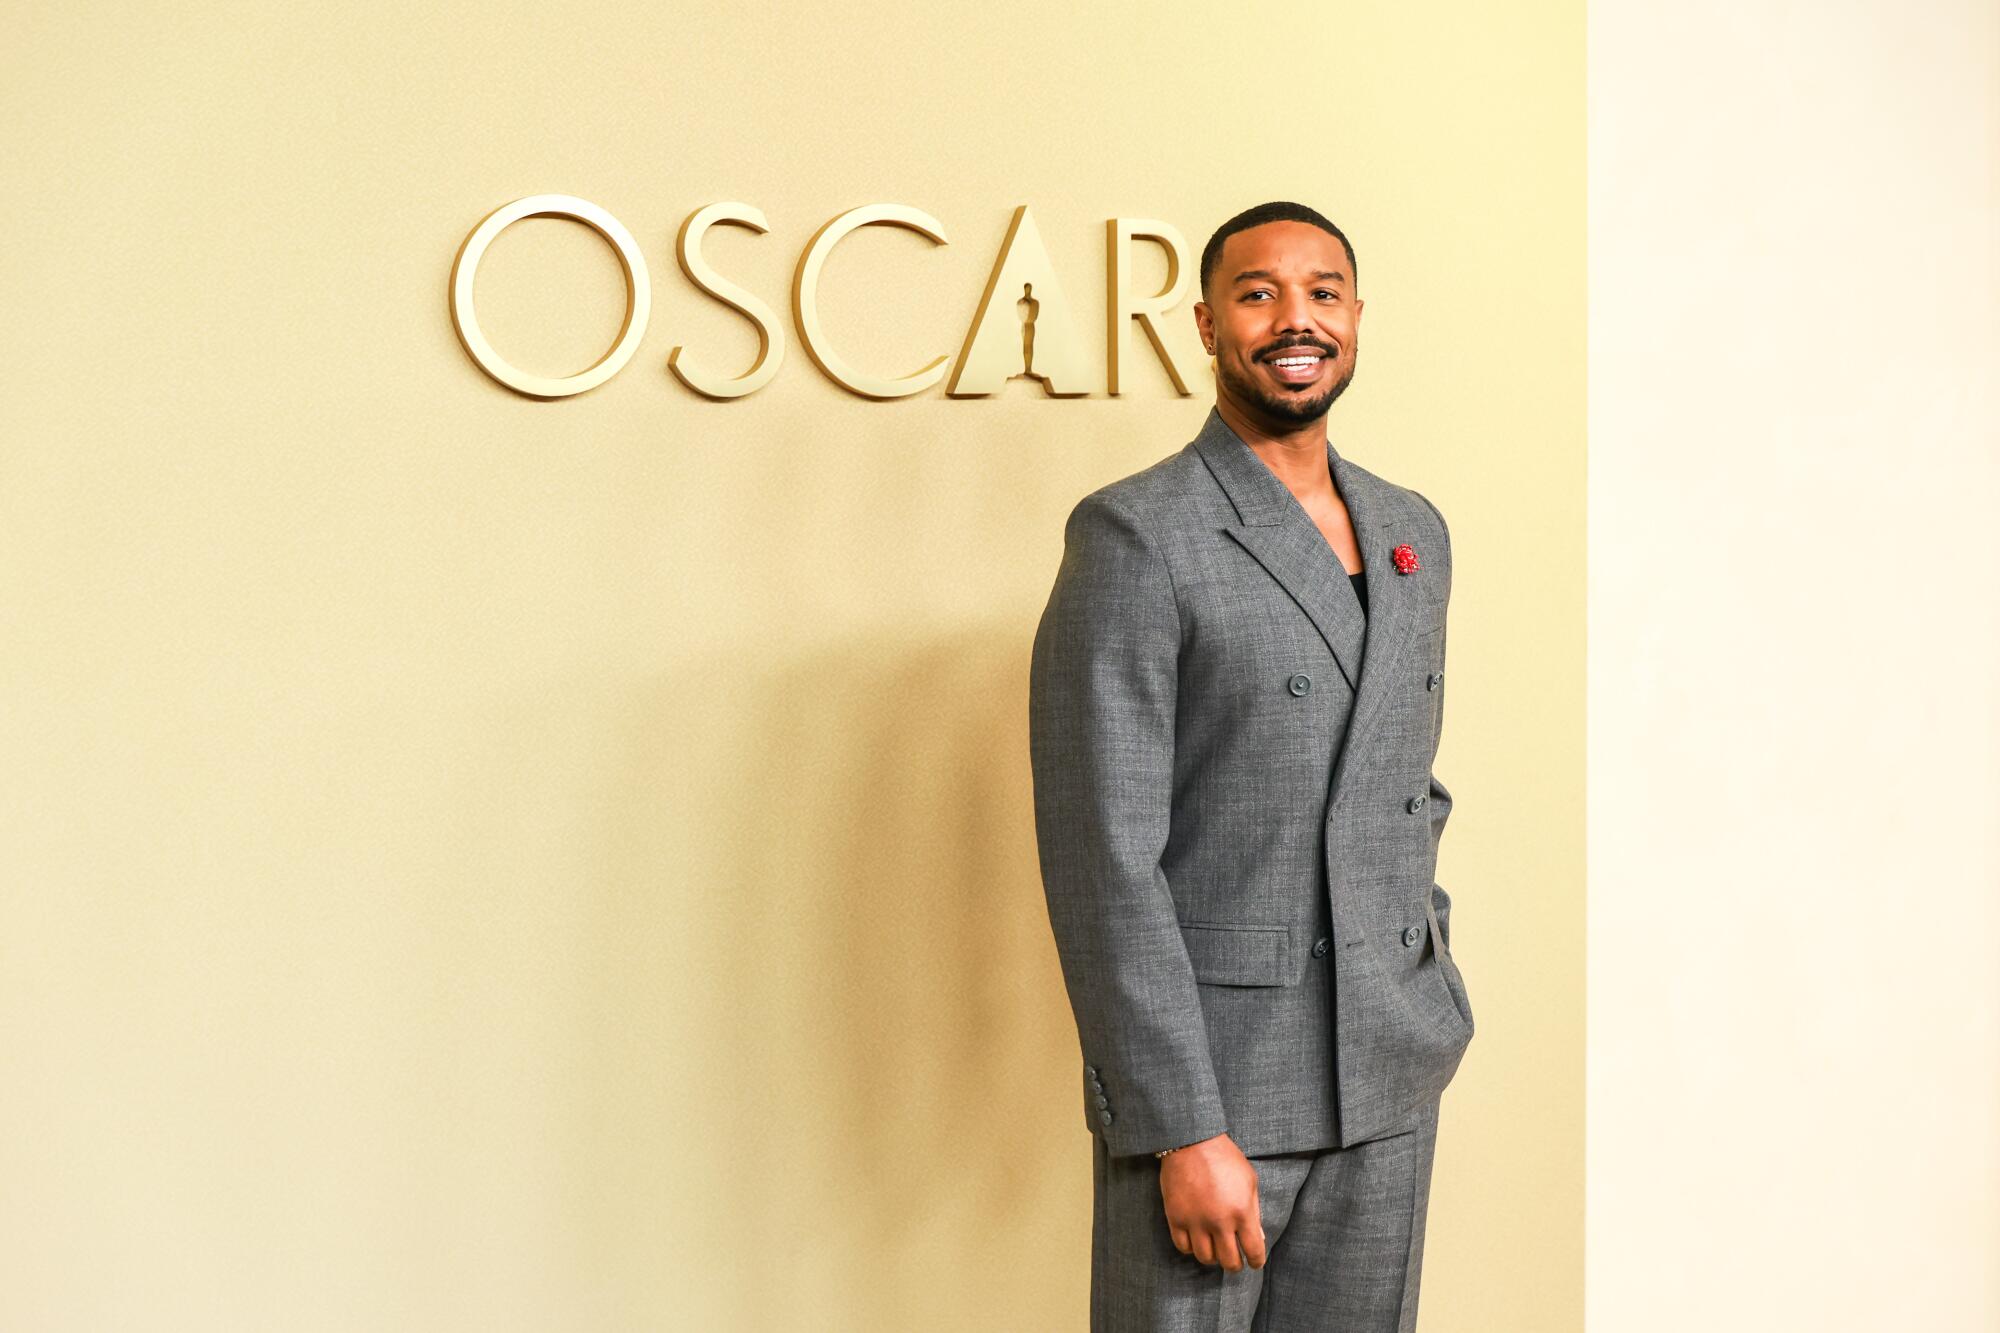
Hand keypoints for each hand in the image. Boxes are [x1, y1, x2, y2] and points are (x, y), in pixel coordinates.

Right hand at [1158, 1133, 1265, 1271]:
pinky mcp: (1176, 1217)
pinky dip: (1191, 1248)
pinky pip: (1183, 1247)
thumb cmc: (1225, 1158)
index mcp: (1242, 1212)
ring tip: (1215, 1249)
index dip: (1256, 1261)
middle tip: (1234, 1260)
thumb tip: (1256, 1238)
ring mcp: (1195, 1221)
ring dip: (1213, 1257)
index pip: (1253, 1251)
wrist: (1191, 1141)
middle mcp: (1219, 1221)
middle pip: (1229, 1261)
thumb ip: (1254, 1212)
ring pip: (1205, 1258)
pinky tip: (1197, 1240)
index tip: (1254, 1262)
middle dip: (1235, 1264)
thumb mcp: (1249, 1181)